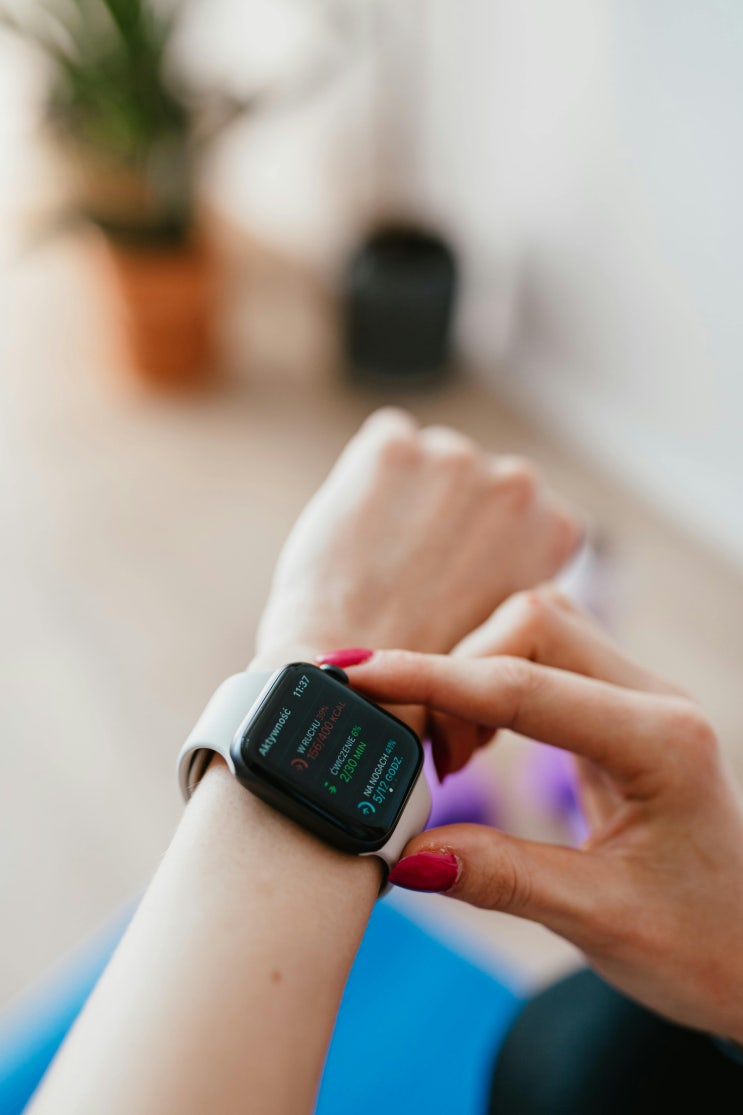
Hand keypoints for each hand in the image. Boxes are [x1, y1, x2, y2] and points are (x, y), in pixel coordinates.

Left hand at [254, 408, 579, 669]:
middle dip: (444, 514)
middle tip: (410, 573)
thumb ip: (514, 577)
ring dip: (407, 494)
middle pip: (471, 482)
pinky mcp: (394, 448)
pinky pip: (384, 443)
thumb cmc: (430, 677)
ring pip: (426, 460)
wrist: (361, 684)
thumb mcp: (508, 627)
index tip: (454, 579)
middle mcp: (519, 481)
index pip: (519, 512)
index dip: (479, 546)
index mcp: (558, 526)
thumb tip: (493, 563)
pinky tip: (357, 531)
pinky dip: (367, 477)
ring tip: (378, 560)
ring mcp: (456, 457)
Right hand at [345, 590, 742, 1041]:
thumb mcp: (600, 922)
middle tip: (424, 753)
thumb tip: (405, 852)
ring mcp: (640, 697)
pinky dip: (493, 687)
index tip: (358, 676)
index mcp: (662, 743)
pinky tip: (477, 741)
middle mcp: (655, 701)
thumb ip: (500, 877)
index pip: (524, 688)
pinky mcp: (620, 708)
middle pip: (532, 625)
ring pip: (536, 630)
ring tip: (451, 753)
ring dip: (474, 674)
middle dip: (456, 671)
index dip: (431, 679)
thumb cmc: (704, 944)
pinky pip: (544, 662)